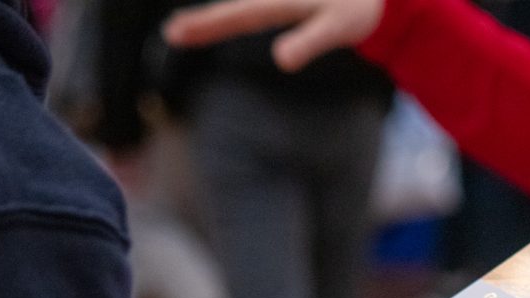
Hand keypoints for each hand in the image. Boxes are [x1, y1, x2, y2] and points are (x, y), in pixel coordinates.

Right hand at [163, 0, 382, 70]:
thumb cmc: (357, 9)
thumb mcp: (337, 27)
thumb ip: (310, 42)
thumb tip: (280, 61)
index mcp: (281, 0)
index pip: (237, 16)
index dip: (207, 25)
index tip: (176, 32)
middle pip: (234, 10)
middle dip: (203, 22)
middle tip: (172, 33)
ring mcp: (279, 0)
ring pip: (242, 7)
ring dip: (215, 18)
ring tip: (183, 29)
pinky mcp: (284, 5)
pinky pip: (253, 9)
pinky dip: (235, 14)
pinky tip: (215, 25)